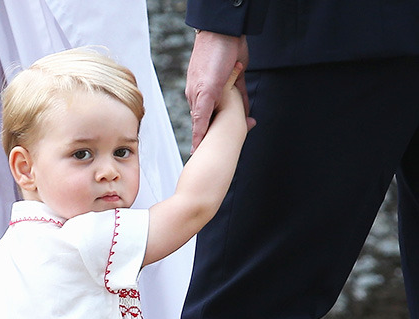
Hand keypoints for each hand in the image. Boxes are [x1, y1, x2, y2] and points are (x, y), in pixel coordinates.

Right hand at [185, 31, 251, 151]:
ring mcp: (222, 87)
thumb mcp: (206, 92)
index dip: (202, 141)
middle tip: (227, 150)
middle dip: (220, 133)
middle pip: (215, 119)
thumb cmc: (211, 60)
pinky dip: (244, 105)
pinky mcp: (235, 78)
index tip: (201, 157)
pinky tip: (249, 116)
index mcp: (198, 98)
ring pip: (229, 109)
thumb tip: (197, 138)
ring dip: (235, 120)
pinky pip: (240, 96)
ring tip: (242, 135)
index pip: (200, 126)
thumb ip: (201, 116)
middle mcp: (208, 94)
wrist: (225, 32)